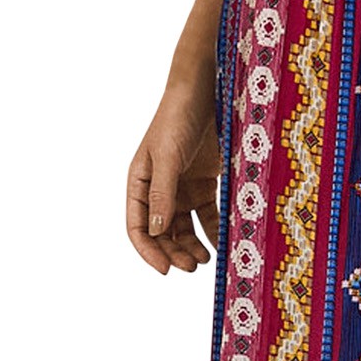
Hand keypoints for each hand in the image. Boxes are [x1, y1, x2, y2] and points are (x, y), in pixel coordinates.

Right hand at [126, 74, 223, 274]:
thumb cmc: (178, 118)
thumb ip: (161, 193)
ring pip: (185, 227)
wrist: (208, 91)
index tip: (166, 270)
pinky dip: (213, 230)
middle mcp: (159, 188)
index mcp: (140, 182)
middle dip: (174, 252)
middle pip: (162, 232)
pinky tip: (223, 242)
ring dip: (193, 246)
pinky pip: (208, 214)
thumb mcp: (167, 156)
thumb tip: (155, 231)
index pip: (137, 226)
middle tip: (193, 267)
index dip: (148, 251)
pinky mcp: (206, 183)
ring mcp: (183, 187)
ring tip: (207, 259)